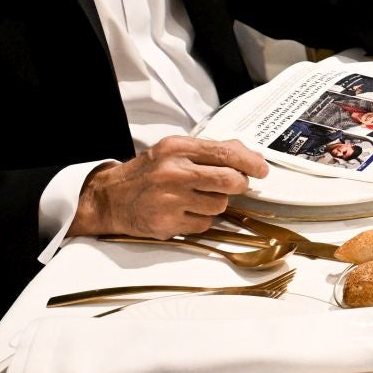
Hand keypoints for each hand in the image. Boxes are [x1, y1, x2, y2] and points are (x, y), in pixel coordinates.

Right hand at [67, 136, 267, 238]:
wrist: (110, 198)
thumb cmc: (148, 173)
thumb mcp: (174, 151)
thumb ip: (210, 151)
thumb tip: (250, 157)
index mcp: (177, 148)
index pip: (225, 153)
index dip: (250, 162)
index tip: (262, 169)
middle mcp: (173, 172)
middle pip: (229, 181)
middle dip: (240, 185)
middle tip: (236, 185)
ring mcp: (169, 199)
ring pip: (219, 205)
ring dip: (216, 203)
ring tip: (196, 198)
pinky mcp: (167, 223)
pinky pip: (204, 224)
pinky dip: (201, 220)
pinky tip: (184, 212)